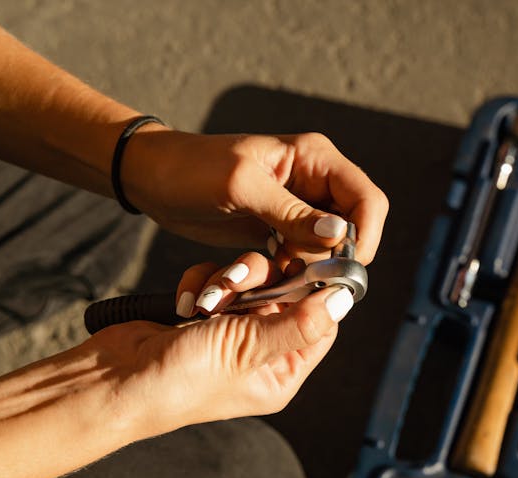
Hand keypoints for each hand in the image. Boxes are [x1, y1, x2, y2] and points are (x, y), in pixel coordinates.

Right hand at [81, 263, 352, 435]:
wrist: (113, 379)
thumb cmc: (179, 381)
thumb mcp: (247, 350)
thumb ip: (297, 323)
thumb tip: (342, 300)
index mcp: (281, 374)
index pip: (320, 325)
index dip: (317, 292)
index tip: (310, 260)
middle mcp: (261, 354)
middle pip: (287, 294)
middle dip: (261, 280)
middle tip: (239, 281)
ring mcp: (230, 331)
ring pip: (251, 280)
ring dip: (227, 280)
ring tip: (206, 300)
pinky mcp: (203, 312)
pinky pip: (218, 279)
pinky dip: (202, 282)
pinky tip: (187, 302)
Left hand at [120, 128, 387, 264]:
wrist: (151, 178)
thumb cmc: (191, 170)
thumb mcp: (240, 188)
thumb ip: (292, 213)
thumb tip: (339, 236)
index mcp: (315, 158)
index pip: (367, 200)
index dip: (363, 238)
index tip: (340, 270)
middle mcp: (315, 181)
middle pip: (354, 228)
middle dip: (334, 258)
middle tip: (303, 279)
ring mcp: (298, 207)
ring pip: (328, 248)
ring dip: (310, 269)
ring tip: (278, 277)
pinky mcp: (280, 228)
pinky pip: (302, 256)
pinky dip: (291, 271)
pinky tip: (268, 276)